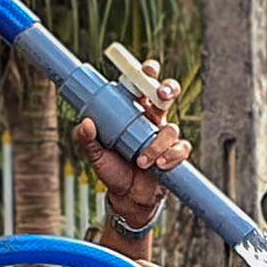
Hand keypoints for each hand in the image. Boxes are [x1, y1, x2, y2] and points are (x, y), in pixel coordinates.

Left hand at [72, 64, 188, 231]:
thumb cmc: (113, 169)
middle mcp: (151, 119)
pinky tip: (159, 164)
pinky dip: (171, 155)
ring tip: (141, 160)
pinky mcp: (175, 154)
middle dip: (168, 89)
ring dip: (157, 142)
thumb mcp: (95, 154)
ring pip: (171, 127)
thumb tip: (85, 123)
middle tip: (161, 95)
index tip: (146, 68)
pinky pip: (181, 149)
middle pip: (167, 94)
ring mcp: (165, 136)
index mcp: (133, 111)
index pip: (141, 85)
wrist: (127, 198)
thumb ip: (86, 138)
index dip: (146, 73)